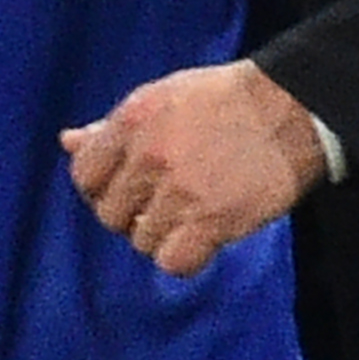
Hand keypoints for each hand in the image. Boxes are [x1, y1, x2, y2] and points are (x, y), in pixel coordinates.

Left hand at [61, 60, 326, 276]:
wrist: (289, 108)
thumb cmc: (223, 100)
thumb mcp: (161, 98)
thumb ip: (112, 127)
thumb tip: (68, 142)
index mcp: (132, 121)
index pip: (84, 175)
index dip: (101, 189)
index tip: (125, 190)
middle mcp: (149, 157)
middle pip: (109, 214)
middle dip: (131, 215)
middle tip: (161, 204)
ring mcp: (179, 191)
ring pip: (141, 240)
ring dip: (162, 236)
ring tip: (189, 215)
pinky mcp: (211, 221)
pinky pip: (172, 262)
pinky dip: (184, 257)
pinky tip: (201, 239)